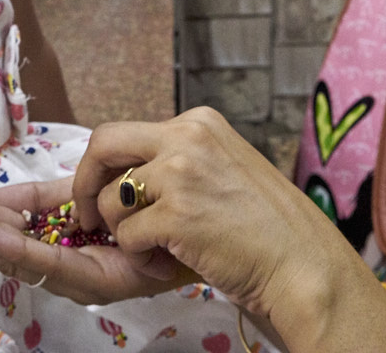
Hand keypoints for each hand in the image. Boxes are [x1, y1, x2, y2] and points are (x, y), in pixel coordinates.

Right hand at [0, 176, 193, 304]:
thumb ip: (59, 193)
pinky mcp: (89, 280)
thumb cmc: (162, 215)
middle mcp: (56, 254)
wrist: (212, 244)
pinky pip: (43, 262)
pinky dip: (10, 247)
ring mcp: (67, 270)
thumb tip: (19, 181)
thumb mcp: (101, 193)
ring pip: (5, 247)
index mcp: (57, 231)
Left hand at [69, 108, 350, 319]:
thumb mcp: (223, 167)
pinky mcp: (177, 214)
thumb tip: (127, 174)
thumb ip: (180, 160)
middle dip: (84, 185)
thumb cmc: (266, 224)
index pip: (125, 134)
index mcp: (199, 122)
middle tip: (89, 218)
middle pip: (103, 145)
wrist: (301, 260)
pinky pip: (127, 237)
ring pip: (111, 201)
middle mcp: (188, 136)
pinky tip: (170, 263)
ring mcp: (181, 173)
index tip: (103, 195)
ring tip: (158, 252)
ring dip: (124, 235)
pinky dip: (141, 259)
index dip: (105, 169)